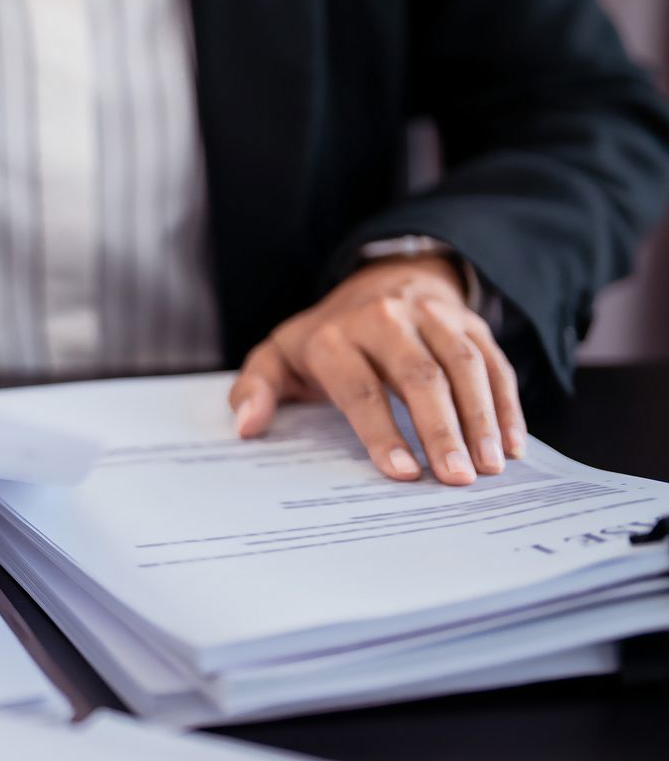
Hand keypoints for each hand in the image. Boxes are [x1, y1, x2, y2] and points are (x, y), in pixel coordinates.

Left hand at [228, 254, 526, 485]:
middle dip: (440, 430)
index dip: (380, 431)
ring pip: (464, 367)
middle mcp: (386, 320)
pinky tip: (512, 445)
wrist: (379, 281)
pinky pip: (494, 363)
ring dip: (481, 419)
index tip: (401, 472)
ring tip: (488, 468)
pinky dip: (507, 404)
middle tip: (456, 479)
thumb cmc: (327, 337)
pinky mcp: (470, 323)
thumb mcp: (278, 355)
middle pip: (419, 377)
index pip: (360, 387)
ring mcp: (434, 318)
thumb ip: (255, 389)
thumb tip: (247, 426)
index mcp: (336, 336)